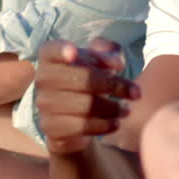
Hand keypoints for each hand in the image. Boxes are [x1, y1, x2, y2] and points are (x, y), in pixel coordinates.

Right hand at [35, 38, 139, 154]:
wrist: (74, 116)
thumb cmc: (89, 78)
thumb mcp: (102, 59)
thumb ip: (109, 52)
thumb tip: (116, 64)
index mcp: (50, 57)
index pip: (51, 50)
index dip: (61, 50)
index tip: (74, 52)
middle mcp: (42, 79)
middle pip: (81, 79)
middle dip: (114, 85)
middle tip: (136, 93)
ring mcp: (44, 105)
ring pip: (84, 105)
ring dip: (112, 108)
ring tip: (127, 109)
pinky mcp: (51, 128)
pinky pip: (81, 127)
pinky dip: (103, 126)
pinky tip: (115, 123)